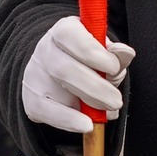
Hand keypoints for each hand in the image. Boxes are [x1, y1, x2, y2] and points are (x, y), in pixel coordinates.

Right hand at [23, 15, 133, 133]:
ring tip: (107, 111)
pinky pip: (46, 112)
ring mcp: (35, 74)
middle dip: (96, 87)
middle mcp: (45, 49)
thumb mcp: (105, 53)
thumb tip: (125, 53)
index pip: (71, 36)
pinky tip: (86, 125)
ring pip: (57, 90)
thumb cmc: (88, 62)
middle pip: (65, 69)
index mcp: (65, 30)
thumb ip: (116, 55)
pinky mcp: (31, 98)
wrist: (60, 75)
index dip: (94, 53)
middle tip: (116, 101)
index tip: (114, 68)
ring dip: (86, 104)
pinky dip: (68, 120)